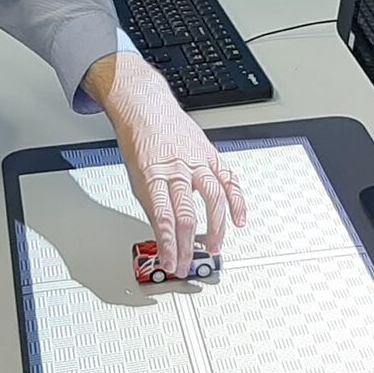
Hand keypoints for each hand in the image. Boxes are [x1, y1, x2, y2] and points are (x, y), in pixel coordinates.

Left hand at [84, 52, 246, 277]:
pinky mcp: (210, 156)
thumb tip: (164, 236)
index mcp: (152, 175)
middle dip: (187, 245)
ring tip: (212, 247)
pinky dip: (237, 201)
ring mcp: (196, 161)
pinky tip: (238, 220)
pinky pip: (229, 180)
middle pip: (186, 214)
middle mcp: (176, 168)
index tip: (170, 263)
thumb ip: (152, 205)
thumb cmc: (139, 141)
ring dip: (215, 228)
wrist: (146, 108)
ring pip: (212, 198)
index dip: (168, 245)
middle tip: (187, 264)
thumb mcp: (135, 177)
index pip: (163, 218)